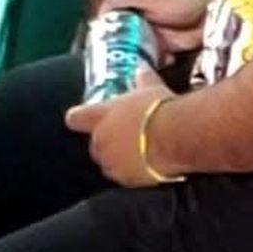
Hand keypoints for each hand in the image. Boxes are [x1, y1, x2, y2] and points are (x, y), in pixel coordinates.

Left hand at [65, 68, 177, 186]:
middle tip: (130, 139)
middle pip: (96, 146)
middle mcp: (101, 141)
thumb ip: (142, 80)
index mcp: (100, 116)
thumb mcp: (151, 88)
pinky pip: (128, 179)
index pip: (75, 118)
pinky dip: (137, 174)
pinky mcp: (127, 180)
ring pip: (111, 165)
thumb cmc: (162, 109)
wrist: (177, 136)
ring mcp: (112, 163)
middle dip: (109, 144)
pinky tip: (153, 167)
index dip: (80, 119)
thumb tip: (142, 71)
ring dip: (122, 161)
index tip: (86, 119)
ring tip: (145, 155)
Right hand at [100, 0, 210, 57]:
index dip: (105, 29)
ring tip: (138, 66)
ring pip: (140, 52)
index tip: (98, 42)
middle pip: (123, 38)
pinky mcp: (170, 48)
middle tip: (116, 61)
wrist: (210, 4)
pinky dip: (157, 64)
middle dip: (120, 50)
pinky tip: (161, 63)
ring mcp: (155, 36)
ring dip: (139, 59)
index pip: (112, 18)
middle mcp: (142, 21)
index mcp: (132, 5)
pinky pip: (158, 60)